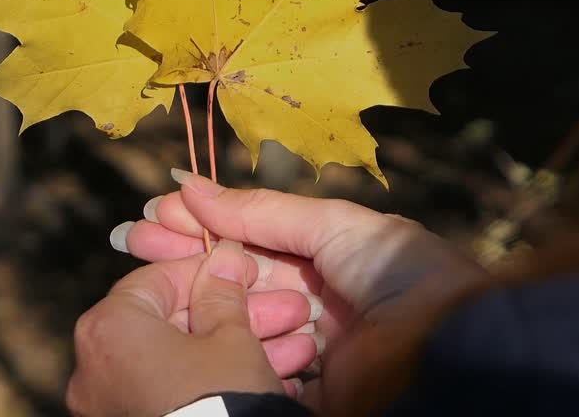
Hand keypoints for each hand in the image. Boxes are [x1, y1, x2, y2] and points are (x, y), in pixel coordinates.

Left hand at [68, 239, 291, 415]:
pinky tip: (277, 379)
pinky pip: (181, 395)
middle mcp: (98, 369)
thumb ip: (224, 293)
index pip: (157, 280)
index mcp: (109, 328)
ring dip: (243, 351)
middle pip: (178, 325)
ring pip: (187, 363)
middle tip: (286, 311)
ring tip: (299, 348)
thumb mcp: (232, 337)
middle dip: (240, 317)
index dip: (209, 271)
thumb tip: (224, 259)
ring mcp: (115, 405)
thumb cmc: (218, 399)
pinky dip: (221, 385)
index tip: (244, 270)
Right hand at [114, 169, 488, 414]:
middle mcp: (316, 303)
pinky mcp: (305, 397)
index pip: (250, 240)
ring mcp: (308, 353)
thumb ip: (261, 210)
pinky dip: (218, 356)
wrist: (448, 351)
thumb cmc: (403, 276)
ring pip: (235, 328)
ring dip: (192, 305)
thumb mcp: (334, 226)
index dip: (202, 225)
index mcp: (328, 259)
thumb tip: (189, 184)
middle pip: (235, 281)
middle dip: (183, 259)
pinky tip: (179, 331)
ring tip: (146, 278)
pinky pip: (252, 377)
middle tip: (129, 240)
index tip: (152, 213)